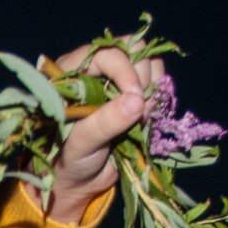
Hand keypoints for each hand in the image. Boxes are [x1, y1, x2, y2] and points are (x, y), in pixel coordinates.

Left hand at [45, 42, 166, 224]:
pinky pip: (156, 80)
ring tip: (141, 118)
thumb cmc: (69, 160)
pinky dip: (157, 97)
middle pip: (133, 49)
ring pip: (148, 62)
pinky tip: (146, 119)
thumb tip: (137, 101)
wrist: (80, 179)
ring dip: (152, 89)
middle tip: (138, 113)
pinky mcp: (132, 91)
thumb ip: (104, 122)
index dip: (125, 71)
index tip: (135, 99)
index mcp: (69, 73)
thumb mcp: (81, 143)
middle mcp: (93, 68)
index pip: (106, 52)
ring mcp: (115, 78)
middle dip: (141, 80)